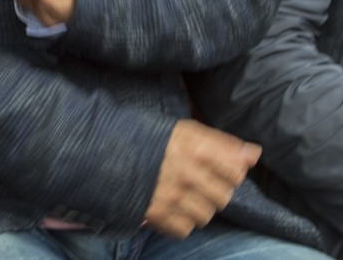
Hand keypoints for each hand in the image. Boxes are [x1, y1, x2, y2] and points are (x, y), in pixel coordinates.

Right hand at [145, 119, 259, 237]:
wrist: (103, 150)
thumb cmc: (147, 138)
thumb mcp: (184, 130)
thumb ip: (222, 142)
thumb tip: (255, 154)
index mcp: (195, 148)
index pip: (236, 172)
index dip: (229, 172)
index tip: (215, 169)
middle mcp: (187, 173)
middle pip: (223, 197)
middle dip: (213, 191)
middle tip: (196, 183)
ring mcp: (171, 196)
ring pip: (205, 215)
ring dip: (197, 208)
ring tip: (182, 196)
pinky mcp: (156, 213)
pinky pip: (184, 229)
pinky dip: (180, 222)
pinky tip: (171, 208)